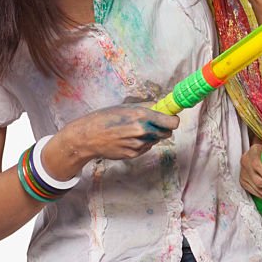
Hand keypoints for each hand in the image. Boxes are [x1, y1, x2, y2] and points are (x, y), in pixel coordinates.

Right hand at [63, 103, 179, 162]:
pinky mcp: (133, 154)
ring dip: (151, 136)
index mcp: (142, 116)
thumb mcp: (126, 107)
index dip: (173, 120)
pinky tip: (129, 138)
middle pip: (167, 133)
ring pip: (156, 141)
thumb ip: (146, 107)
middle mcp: (143, 131)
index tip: (171, 118)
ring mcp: (138, 145)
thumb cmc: (105, 118)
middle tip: (155, 123)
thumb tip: (161, 107)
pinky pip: (146, 148)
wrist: (88, 137)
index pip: (172, 122)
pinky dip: (143, 143)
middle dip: (164, 128)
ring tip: (135, 130)